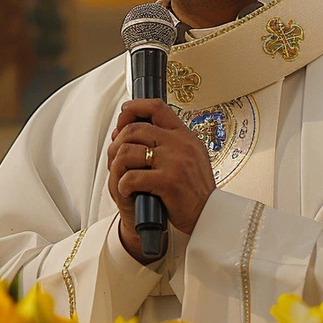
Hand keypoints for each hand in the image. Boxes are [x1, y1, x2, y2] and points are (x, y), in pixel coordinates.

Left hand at [106, 98, 215, 261]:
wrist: (208, 215)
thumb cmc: (193, 189)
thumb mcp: (185, 156)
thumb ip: (160, 142)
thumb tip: (122, 132)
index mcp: (184, 135)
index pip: (156, 107)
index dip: (133, 108)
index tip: (122, 118)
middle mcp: (180, 144)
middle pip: (135, 129)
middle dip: (117, 142)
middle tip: (114, 156)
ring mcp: (175, 162)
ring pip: (128, 151)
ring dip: (116, 164)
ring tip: (120, 175)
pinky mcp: (169, 182)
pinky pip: (132, 177)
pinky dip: (123, 185)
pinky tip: (128, 190)